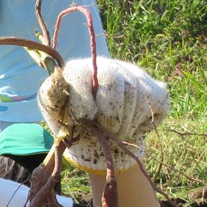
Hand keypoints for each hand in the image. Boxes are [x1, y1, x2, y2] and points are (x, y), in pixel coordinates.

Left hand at [38, 57, 168, 172]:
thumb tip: (57, 79)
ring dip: (125, 123)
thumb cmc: (73, 125)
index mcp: (79, 69)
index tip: (84, 119)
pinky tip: (130, 126)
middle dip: (110, 113)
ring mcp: (133, 75)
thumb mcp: (55, 113)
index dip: (84, 101)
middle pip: (114, 81)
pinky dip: (141, 122)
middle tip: (106, 130)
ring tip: (116, 132)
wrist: (99, 140)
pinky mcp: (154, 88)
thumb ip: (52, 95)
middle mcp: (106, 66)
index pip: (82, 74)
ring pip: (135, 94)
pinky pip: (153, 102)